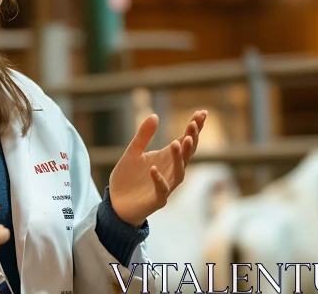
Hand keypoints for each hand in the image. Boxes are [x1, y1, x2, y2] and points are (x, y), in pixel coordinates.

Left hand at [109, 110, 206, 226]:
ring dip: (180, 158)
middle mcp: (171, 171)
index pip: (185, 141)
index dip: (194, 128)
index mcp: (167, 158)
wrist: (115, 203)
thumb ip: (143, 135)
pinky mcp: (156, 200)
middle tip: (193, 125)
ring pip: (179, 173)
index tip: (202, 113)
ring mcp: (166, 186)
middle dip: (191, 140)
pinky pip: (161, 190)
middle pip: (187, 155)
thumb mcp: (132, 152)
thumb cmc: (127, 177)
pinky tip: (153, 168)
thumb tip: (155, 115)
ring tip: (178, 142)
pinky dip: (159, 179)